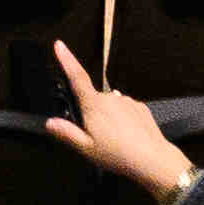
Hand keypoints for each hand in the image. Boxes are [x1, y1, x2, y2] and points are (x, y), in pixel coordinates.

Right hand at [38, 40, 182, 199]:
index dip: (66, 59)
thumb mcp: (86, 148)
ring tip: (115, 141)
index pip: (77, 77)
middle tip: (97, 137)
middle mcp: (110, 98)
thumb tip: (50, 122)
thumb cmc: (118, 155)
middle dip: (92, 114)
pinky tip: (127, 136)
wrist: (152, 159)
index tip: (59, 45)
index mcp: (94, 105)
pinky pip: (125, 110)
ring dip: (108, 118)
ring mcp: (127, 101)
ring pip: (110, 106)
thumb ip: (67, 133)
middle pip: (93, 100)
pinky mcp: (140, 107)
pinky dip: (123, 120)